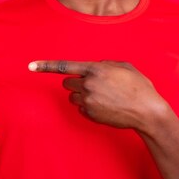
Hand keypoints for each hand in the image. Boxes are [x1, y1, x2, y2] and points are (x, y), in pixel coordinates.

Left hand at [29, 60, 168, 130]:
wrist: (148, 112)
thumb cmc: (139, 87)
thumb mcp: (124, 66)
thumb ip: (105, 63)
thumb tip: (96, 66)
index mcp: (95, 69)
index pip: (64, 66)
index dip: (45, 66)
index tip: (30, 66)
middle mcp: (88, 84)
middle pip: (67, 83)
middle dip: (76, 83)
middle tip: (92, 85)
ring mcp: (89, 101)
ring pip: (73, 97)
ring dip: (82, 95)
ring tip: (103, 97)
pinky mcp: (91, 114)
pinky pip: (81, 109)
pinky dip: (89, 107)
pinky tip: (106, 107)